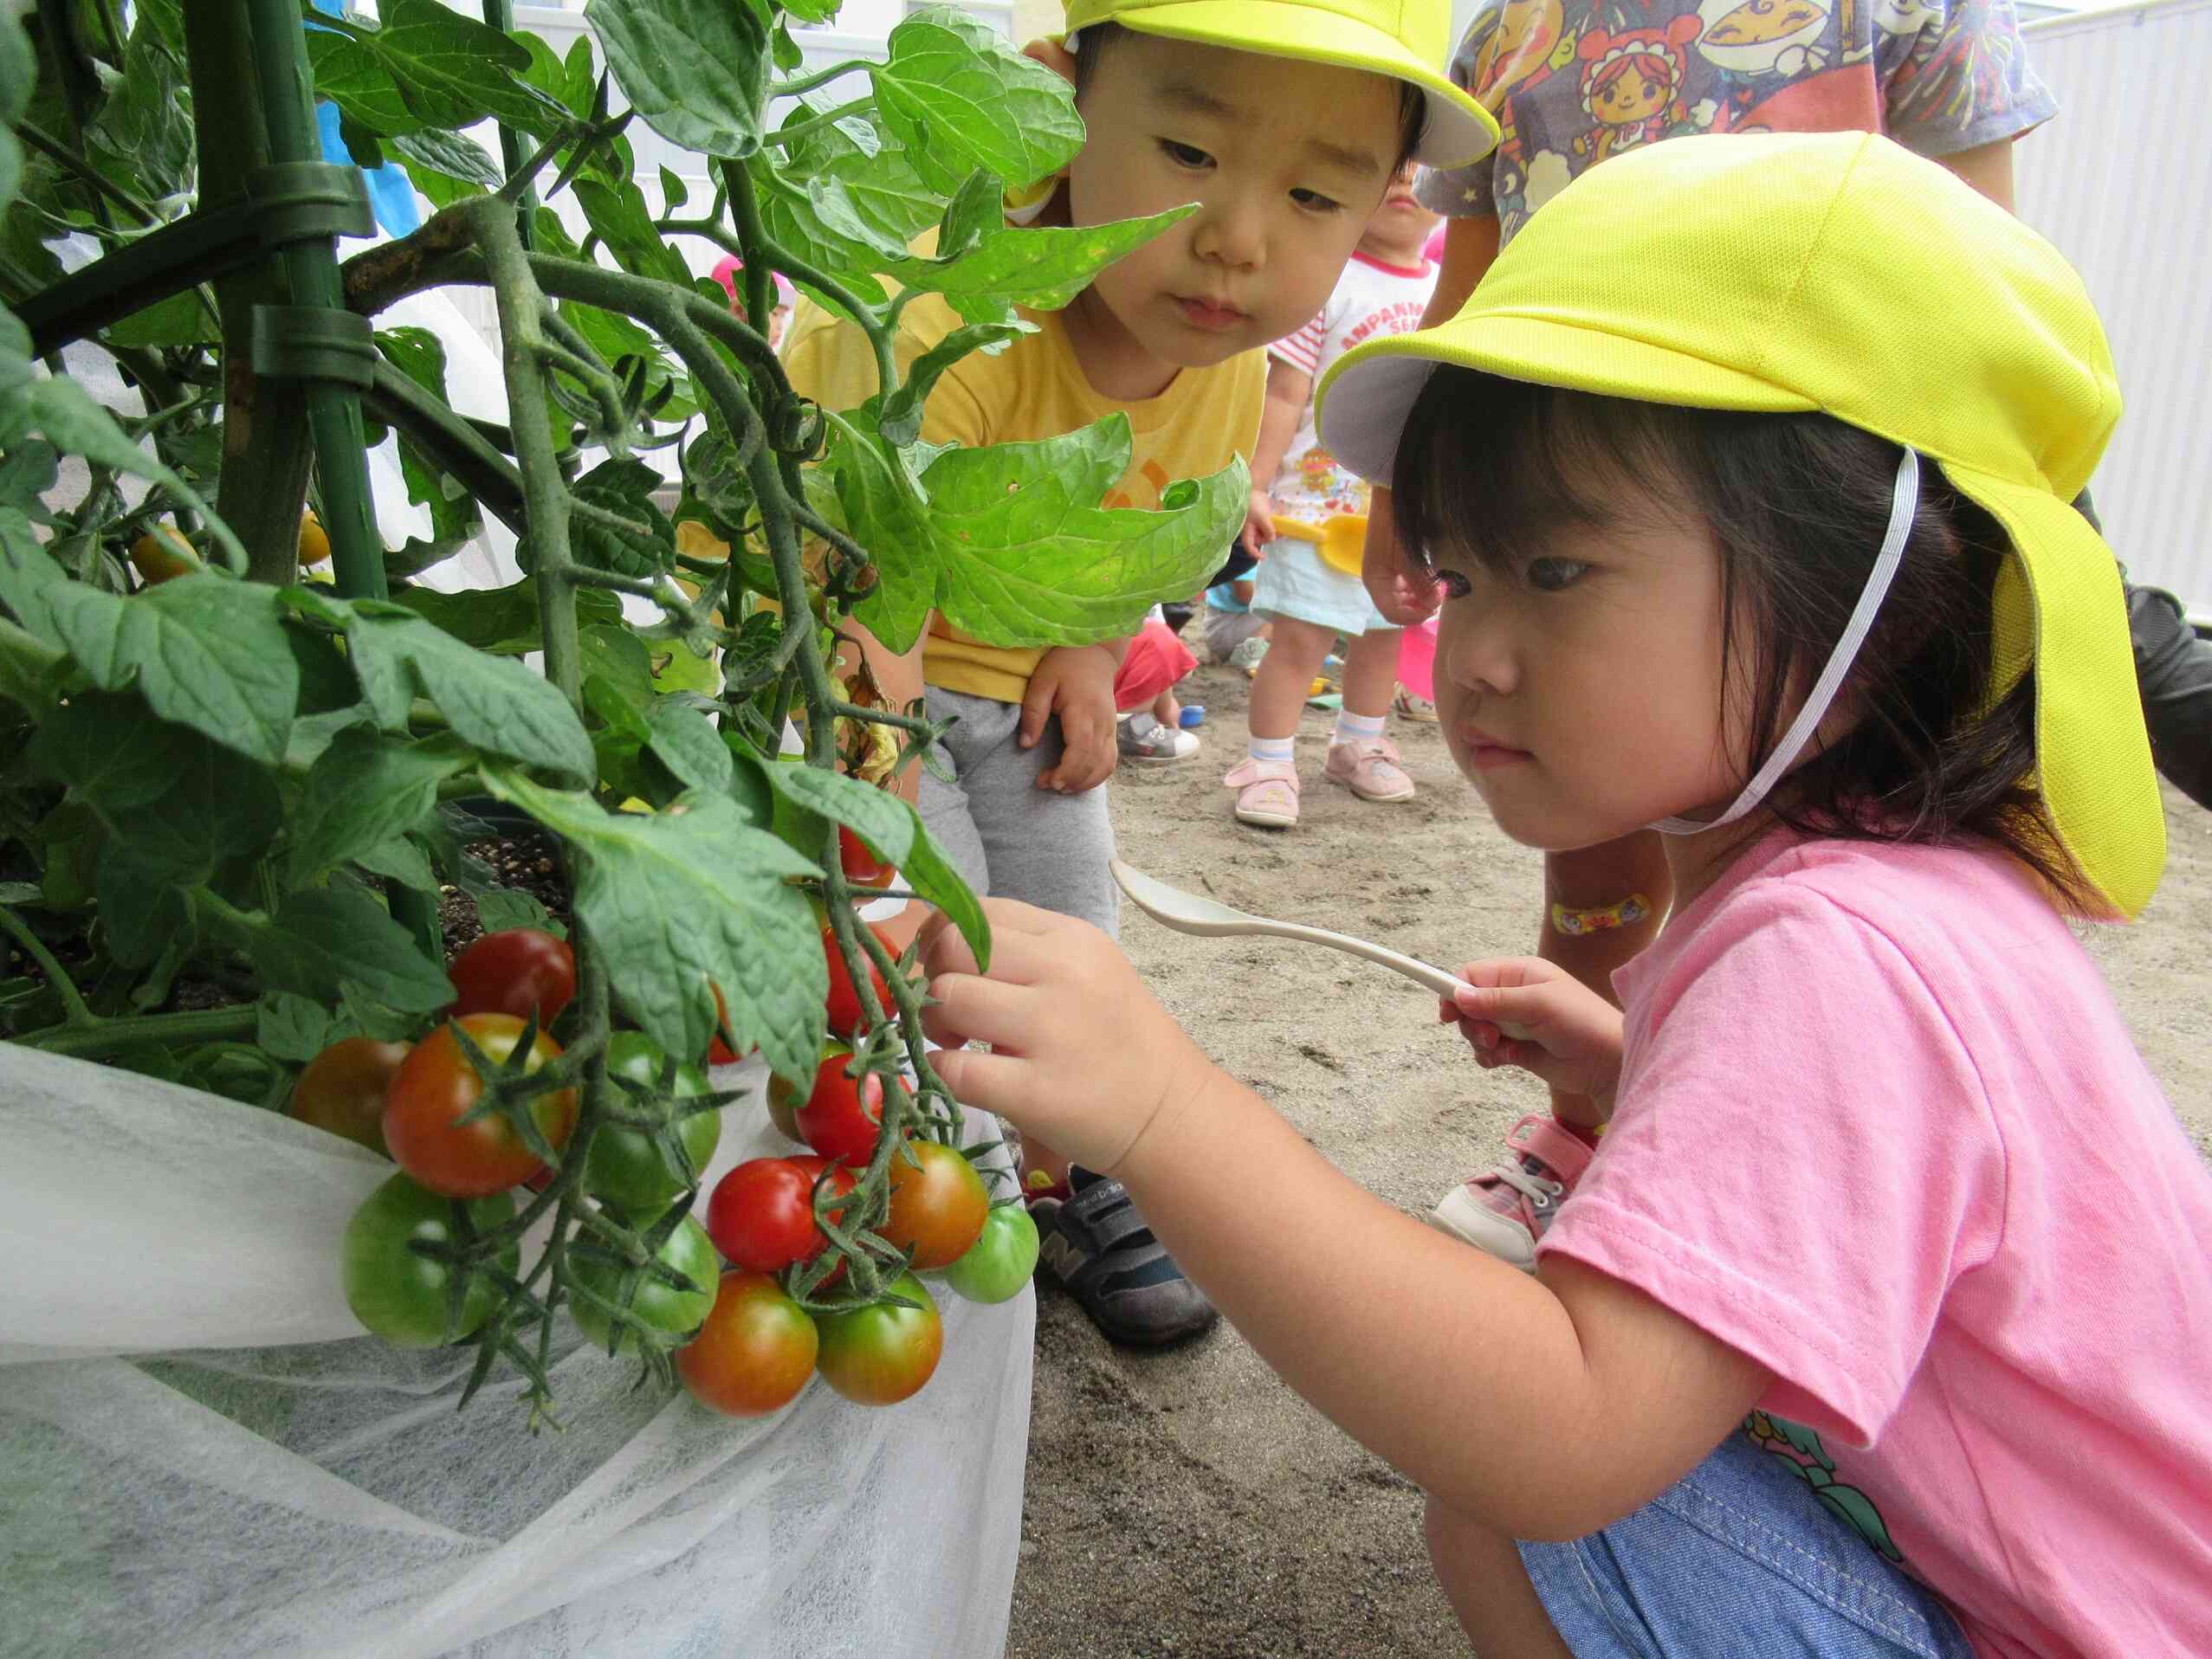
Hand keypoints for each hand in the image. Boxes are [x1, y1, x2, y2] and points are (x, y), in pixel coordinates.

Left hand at [919, 901, 1215, 1174]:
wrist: (1172, 1114)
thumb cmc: (1119, 1042)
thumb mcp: (1087, 972)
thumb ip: (1026, 953)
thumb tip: (940, 947)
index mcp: (1071, 938)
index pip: (977, 911)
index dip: (943, 938)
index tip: (947, 969)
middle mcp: (1063, 973)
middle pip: (953, 946)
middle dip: (933, 976)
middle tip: (947, 1011)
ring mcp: (1051, 1030)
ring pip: (948, 998)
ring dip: (932, 1023)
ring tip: (956, 1044)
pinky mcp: (1037, 1091)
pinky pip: (954, 1069)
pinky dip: (941, 1072)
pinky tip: (960, 1078)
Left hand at [1021, 643, 1117, 793]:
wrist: (1094, 650)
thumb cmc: (1064, 664)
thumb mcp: (1041, 682)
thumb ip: (1033, 713)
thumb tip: (1025, 745)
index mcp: (1084, 711)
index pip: (1081, 751)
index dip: (1066, 772)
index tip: (1047, 781)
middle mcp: (1103, 722)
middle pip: (1093, 763)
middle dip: (1070, 781)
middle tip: (1047, 785)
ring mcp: (1111, 727)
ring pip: (1106, 765)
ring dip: (1085, 782)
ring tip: (1062, 787)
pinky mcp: (1112, 729)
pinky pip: (1111, 760)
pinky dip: (1097, 775)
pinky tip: (1079, 780)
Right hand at [1241, 489, 1275, 556]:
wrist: (1253, 488)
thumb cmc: (1253, 504)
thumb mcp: (1262, 517)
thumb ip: (1268, 529)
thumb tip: (1273, 539)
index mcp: (1247, 531)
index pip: (1249, 546)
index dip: (1255, 553)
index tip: (1264, 557)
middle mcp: (1251, 529)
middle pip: (1260, 539)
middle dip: (1270, 538)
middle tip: (1281, 533)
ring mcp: (1256, 523)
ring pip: (1265, 532)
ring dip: (1274, 531)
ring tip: (1282, 527)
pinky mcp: (1261, 517)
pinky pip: (1268, 524)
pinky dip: (1274, 524)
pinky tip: (1280, 521)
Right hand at [1360, 494, 1444, 624]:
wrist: (1393, 496)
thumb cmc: (1396, 526)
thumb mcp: (1408, 556)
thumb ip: (1420, 583)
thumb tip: (1434, 605)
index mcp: (1375, 582)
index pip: (1392, 614)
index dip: (1413, 616)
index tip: (1435, 608)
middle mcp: (1379, 581)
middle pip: (1398, 607)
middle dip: (1419, 606)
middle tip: (1441, 595)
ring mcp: (1387, 572)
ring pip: (1404, 597)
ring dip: (1421, 597)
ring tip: (1439, 587)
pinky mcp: (1396, 563)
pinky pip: (1407, 584)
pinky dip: (1421, 586)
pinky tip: (1433, 579)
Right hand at [1437, 957, 1623, 1102]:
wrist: (1607, 1062)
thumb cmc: (1580, 1021)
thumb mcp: (1538, 1004)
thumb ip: (1496, 1001)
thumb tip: (1456, 996)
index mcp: (1519, 974)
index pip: (1473, 974)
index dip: (1455, 991)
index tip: (1448, 1014)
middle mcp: (1513, 996)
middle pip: (1468, 1004)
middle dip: (1472, 1023)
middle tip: (1490, 1036)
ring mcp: (1514, 1023)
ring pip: (1475, 1029)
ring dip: (1481, 1042)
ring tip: (1503, 1050)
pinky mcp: (1516, 1049)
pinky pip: (1487, 1051)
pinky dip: (1490, 1057)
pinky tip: (1507, 1060)